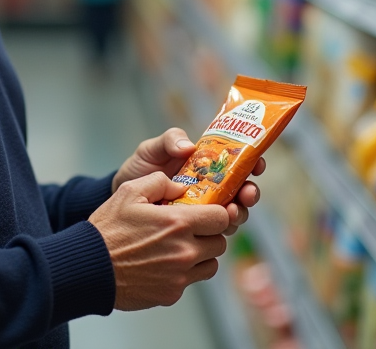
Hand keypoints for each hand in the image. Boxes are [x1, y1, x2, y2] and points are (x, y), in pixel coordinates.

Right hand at [89, 171, 229, 309]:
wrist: (90, 267)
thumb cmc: (108, 230)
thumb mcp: (128, 191)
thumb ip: (159, 182)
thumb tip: (182, 186)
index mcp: (178, 223)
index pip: (221, 218)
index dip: (215, 213)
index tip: (204, 213)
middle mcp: (185, 251)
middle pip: (219, 242)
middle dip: (208, 234)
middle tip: (190, 230)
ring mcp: (180, 276)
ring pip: (210, 264)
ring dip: (201, 255)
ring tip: (179, 248)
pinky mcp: (172, 294)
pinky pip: (191, 281)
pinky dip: (183, 273)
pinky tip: (163, 264)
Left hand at [111, 127, 265, 234]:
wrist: (119, 199)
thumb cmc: (139, 170)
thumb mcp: (151, 150)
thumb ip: (169, 140)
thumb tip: (189, 146)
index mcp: (206, 166)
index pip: (237, 163)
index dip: (252, 163)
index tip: (256, 164)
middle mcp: (211, 189)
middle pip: (241, 192)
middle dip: (250, 193)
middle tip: (246, 194)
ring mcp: (204, 211)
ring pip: (232, 215)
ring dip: (238, 214)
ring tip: (230, 214)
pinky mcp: (194, 232)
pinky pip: (213, 234)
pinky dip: (219, 233)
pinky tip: (214, 232)